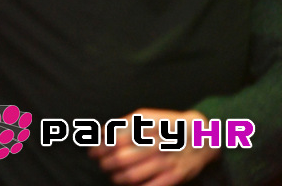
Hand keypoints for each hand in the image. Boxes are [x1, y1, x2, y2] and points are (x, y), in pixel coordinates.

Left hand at [89, 109, 219, 185]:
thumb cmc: (168, 125)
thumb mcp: (147, 116)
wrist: (202, 136)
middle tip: (101, 164)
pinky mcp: (176, 176)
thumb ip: (124, 124)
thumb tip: (102, 134)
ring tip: (112, 175)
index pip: (117, 139)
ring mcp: (167, 161)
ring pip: (133, 175)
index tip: (92, 151)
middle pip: (122, 159)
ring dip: (117, 177)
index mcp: (149, 126)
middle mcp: (158, 143)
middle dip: (106, 164)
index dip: (101, 147)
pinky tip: (129, 184)